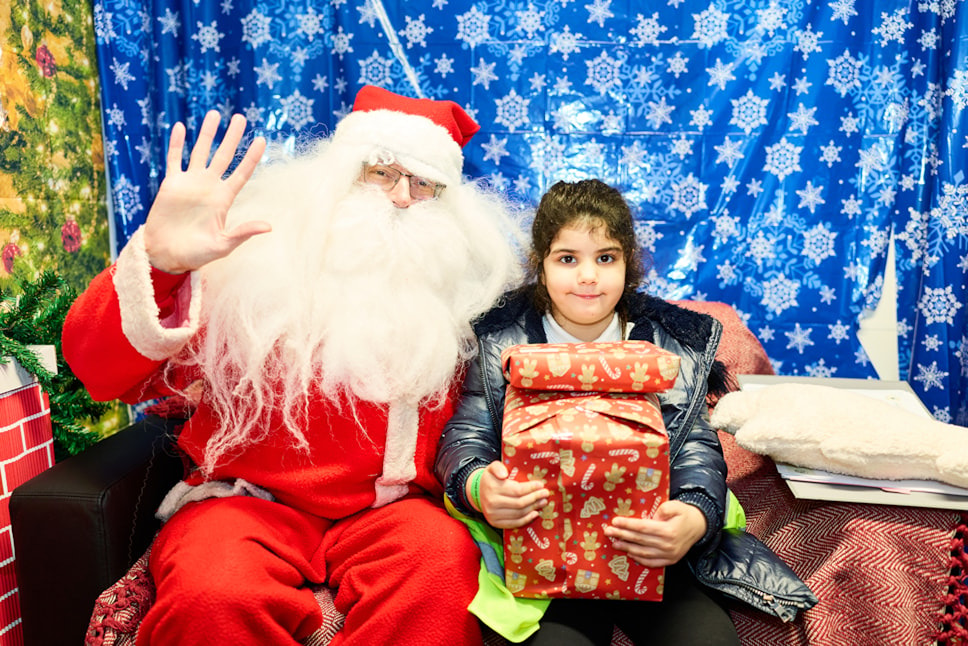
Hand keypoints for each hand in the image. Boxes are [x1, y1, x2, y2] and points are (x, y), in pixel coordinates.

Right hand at [143, 111, 269, 273]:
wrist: (167, 255)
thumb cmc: (196, 254)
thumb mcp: (223, 244)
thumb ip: (244, 232)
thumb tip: (269, 226)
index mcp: (224, 199)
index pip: (242, 173)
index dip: (252, 157)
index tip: (262, 139)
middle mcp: (209, 187)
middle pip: (224, 156)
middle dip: (232, 137)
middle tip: (240, 117)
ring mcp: (190, 183)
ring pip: (200, 152)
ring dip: (206, 133)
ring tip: (214, 114)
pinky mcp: (171, 184)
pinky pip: (175, 159)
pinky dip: (177, 144)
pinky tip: (181, 127)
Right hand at [470, 461, 549, 528]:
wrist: (478, 492)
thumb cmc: (491, 478)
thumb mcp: (492, 468)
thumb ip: (497, 467)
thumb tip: (505, 474)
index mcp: (492, 488)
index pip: (516, 490)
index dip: (531, 488)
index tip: (541, 485)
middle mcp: (492, 503)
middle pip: (519, 503)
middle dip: (535, 498)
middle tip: (545, 494)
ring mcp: (493, 515)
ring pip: (518, 513)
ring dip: (533, 508)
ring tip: (542, 502)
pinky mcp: (495, 523)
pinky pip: (513, 523)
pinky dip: (526, 519)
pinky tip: (535, 513)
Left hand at [603, 500, 706, 567]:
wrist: (700, 526)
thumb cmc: (685, 514)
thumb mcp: (676, 505)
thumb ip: (664, 509)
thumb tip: (652, 517)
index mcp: (669, 531)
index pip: (643, 528)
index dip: (628, 524)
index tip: (615, 521)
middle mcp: (668, 545)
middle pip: (640, 540)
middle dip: (622, 535)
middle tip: (608, 531)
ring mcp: (670, 555)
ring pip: (643, 553)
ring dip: (627, 548)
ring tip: (615, 543)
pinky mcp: (671, 560)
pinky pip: (652, 562)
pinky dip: (640, 559)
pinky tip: (630, 554)